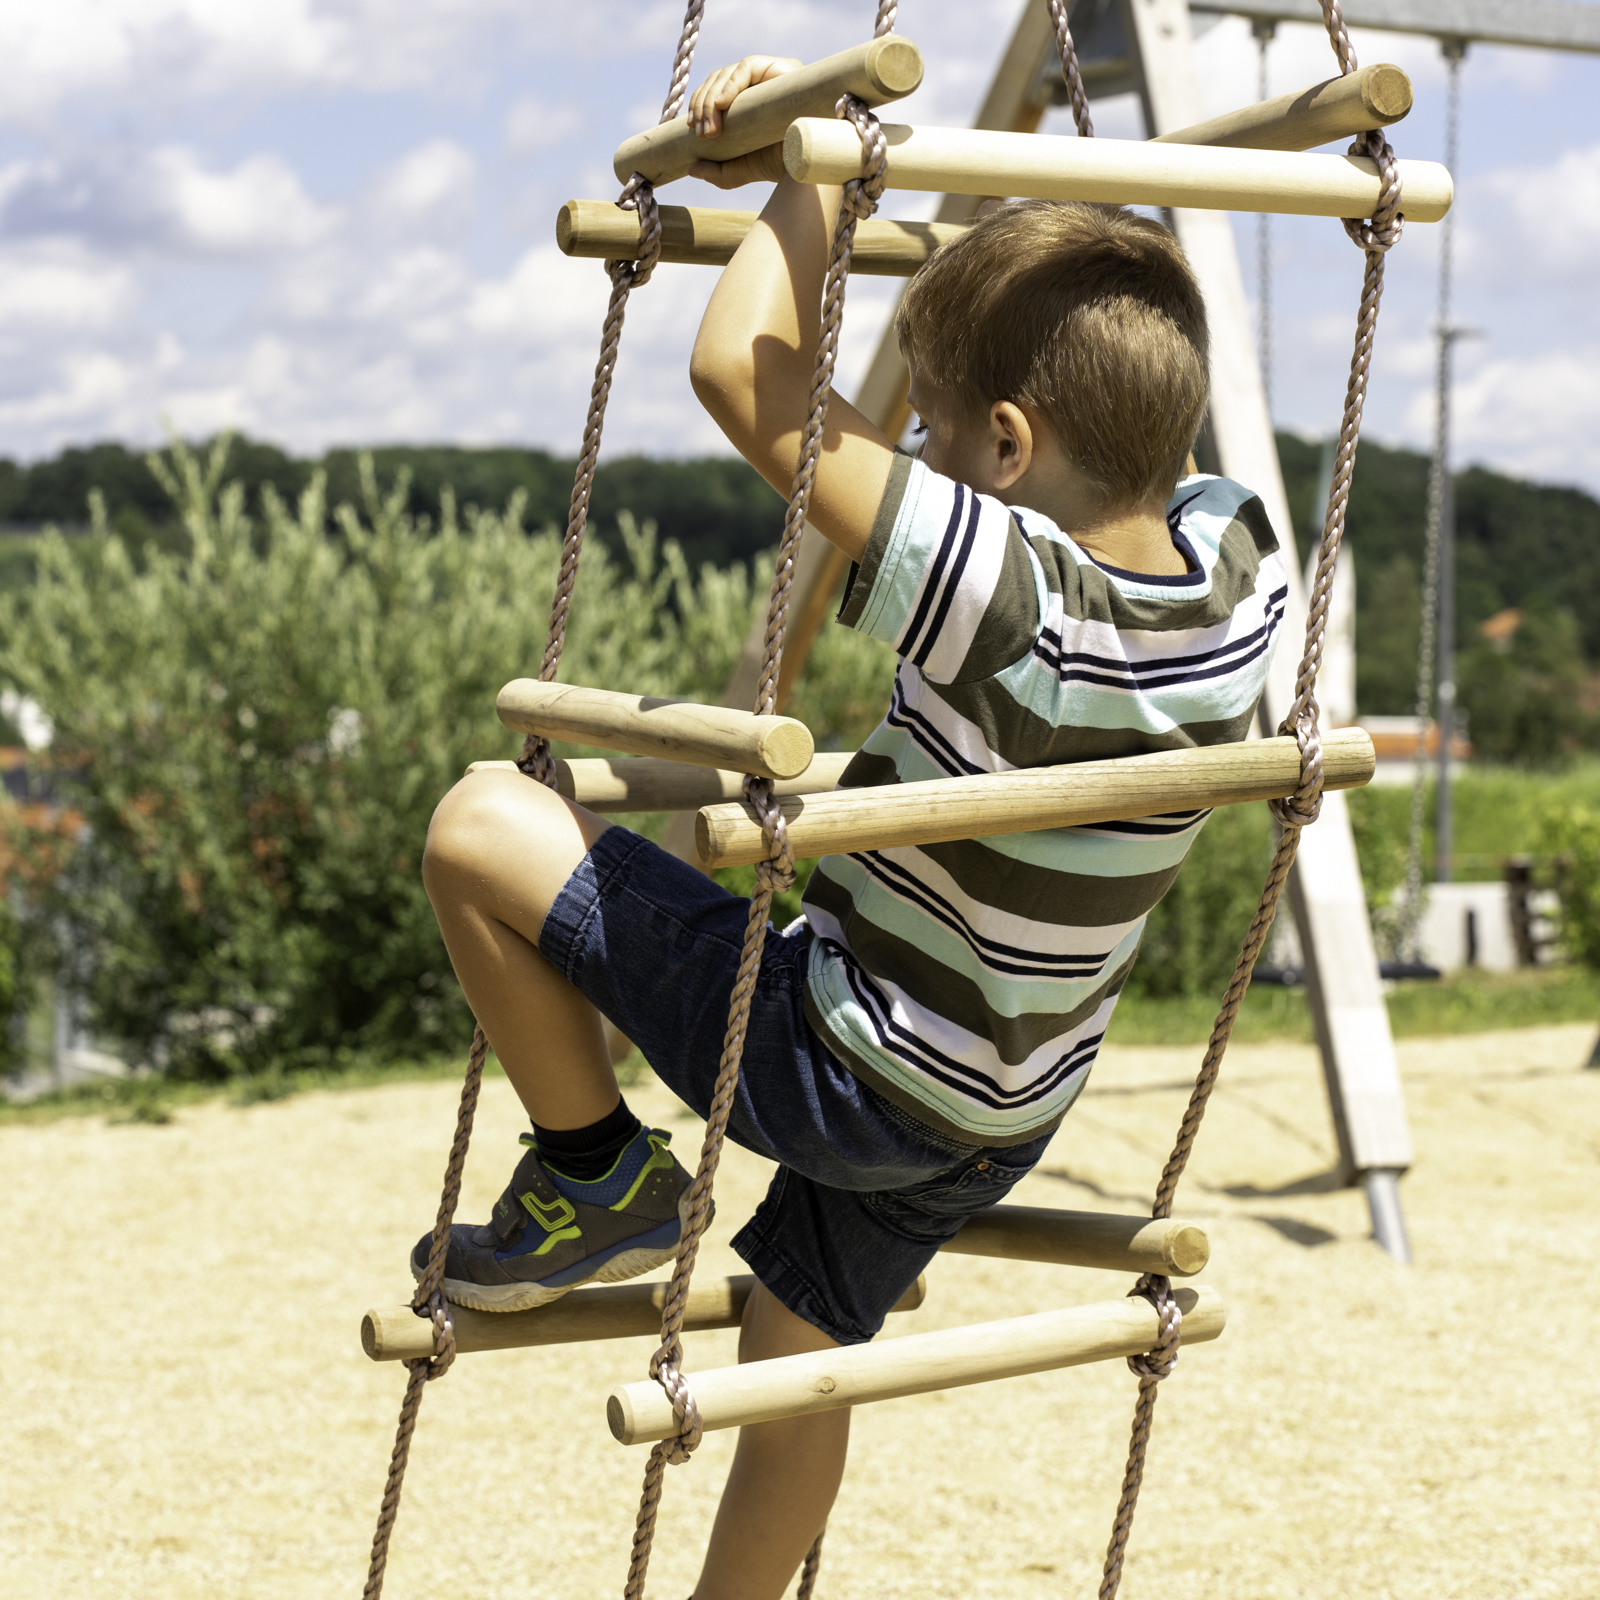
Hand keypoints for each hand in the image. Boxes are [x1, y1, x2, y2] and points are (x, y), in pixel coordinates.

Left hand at [685, 55, 799, 188]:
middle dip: (703, 105)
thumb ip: (718, 171)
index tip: (692, 128)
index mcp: (748, 101)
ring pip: (728, 72)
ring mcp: (770, 73)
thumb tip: (692, 168)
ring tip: (710, 130)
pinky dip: (730, 84)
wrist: (809, 165)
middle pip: (719, 80)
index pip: (716, 90)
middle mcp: (759, 84)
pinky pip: (747, 67)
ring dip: (711, 99)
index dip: (700, 104)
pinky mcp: (782, 68)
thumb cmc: (781, 165)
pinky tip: (721, 105)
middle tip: (701, 134)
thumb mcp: (743, 169)